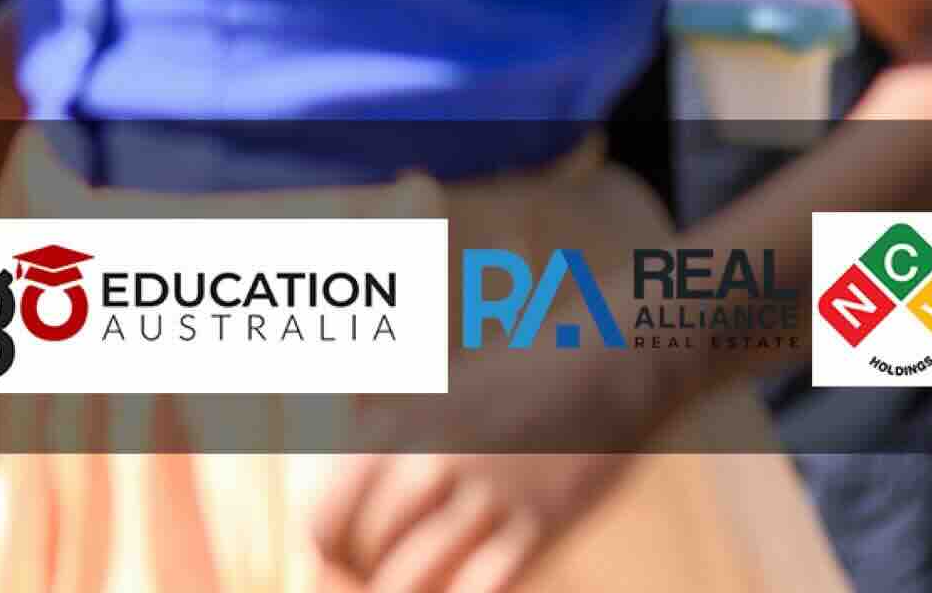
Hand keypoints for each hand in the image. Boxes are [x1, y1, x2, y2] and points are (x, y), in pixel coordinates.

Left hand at [306, 341, 672, 590]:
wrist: (609, 362)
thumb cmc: (516, 380)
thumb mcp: (435, 386)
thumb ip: (382, 427)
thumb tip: (325, 472)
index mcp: (401, 421)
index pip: (326, 509)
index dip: (322, 547)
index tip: (333, 557)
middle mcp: (436, 456)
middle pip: (367, 551)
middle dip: (363, 576)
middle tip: (376, 577)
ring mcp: (491, 493)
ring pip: (415, 579)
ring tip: (416, 590)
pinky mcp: (542, 523)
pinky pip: (482, 589)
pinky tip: (462, 592)